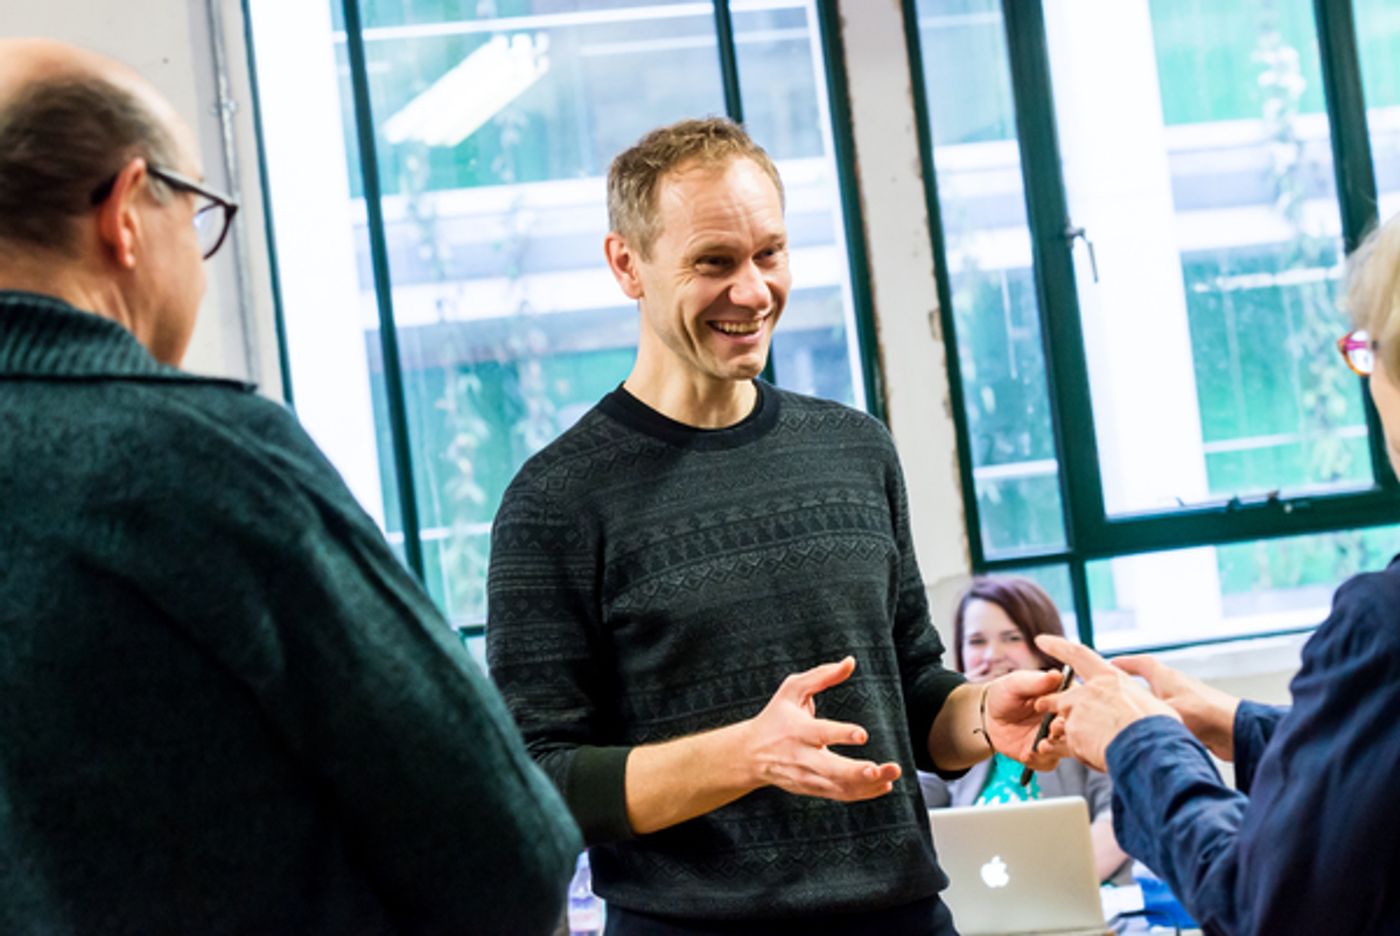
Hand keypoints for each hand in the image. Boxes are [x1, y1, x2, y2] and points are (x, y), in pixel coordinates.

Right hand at [742, 657, 901, 800]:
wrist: (750, 755)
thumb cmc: (775, 716)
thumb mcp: (792, 690)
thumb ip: (822, 676)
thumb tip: (851, 662)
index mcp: (797, 730)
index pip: (821, 733)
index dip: (841, 734)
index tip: (863, 734)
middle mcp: (802, 757)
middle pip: (831, 768)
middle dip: (856, 771)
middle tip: (878, 768)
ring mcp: (807, 777)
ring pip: (839, 786)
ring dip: (867, 784)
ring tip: (891, 776)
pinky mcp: (812, 789)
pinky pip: (840, 795)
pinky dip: (863, 793)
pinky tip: (884, 785)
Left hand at [984, 669, 1070, 770]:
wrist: (990, 716)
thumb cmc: (1006, 693)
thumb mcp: (1016, 684)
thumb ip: (1035, 682)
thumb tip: (1055, 675)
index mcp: (1063, 698)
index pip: (1077, 704)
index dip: (1071, 709)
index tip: (1060, 711)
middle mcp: (1063, 720)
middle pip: (1075, 730)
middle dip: (1066, 731)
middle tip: (1053, 729)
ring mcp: (1055, 739)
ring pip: (1065, 750)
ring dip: (1054, 749)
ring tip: (1039, 745)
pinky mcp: (1045, 755)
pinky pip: (1048, 763)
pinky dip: (1039, 761)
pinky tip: (1027, 754)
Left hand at [1033, 636, 1180, 771]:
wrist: (1149, 750)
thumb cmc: (1159, 727)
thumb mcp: (1152, 703)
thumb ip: (1133, 699)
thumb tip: (1134, 704)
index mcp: (1108, 678)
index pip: (1077, 655)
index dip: (1057, 646)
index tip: (1040, 640)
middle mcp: (1087, 692)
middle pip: (1062, 697)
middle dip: (1052, 706)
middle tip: (1051, 712)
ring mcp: (1077, 713)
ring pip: (1062, 722)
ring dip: (1068, 733)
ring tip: (1089, 744)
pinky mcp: (1073, 735)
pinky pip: (1067, 746)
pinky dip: (1079, 753)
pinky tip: (1097, 757)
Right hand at [1112, 654, 1239, 760]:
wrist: (1236, 731)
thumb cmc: (1206, 715)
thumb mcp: (1167, 712)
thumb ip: (1144, 715)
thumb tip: (1123, 721)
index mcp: (1167, 678)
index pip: (1141, 663)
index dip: (1125, 663)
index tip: (1110, 664)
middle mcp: (1175, 687)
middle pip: (1148, 680)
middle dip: (1130, 684)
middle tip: (1114, 689)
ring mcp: (1184, 702)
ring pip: (1156, 700)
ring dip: (1143, 704)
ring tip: (1128, 714)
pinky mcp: (1193, 718)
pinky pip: (1166, 716)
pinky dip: (1156, 720)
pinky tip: (1151, 732)